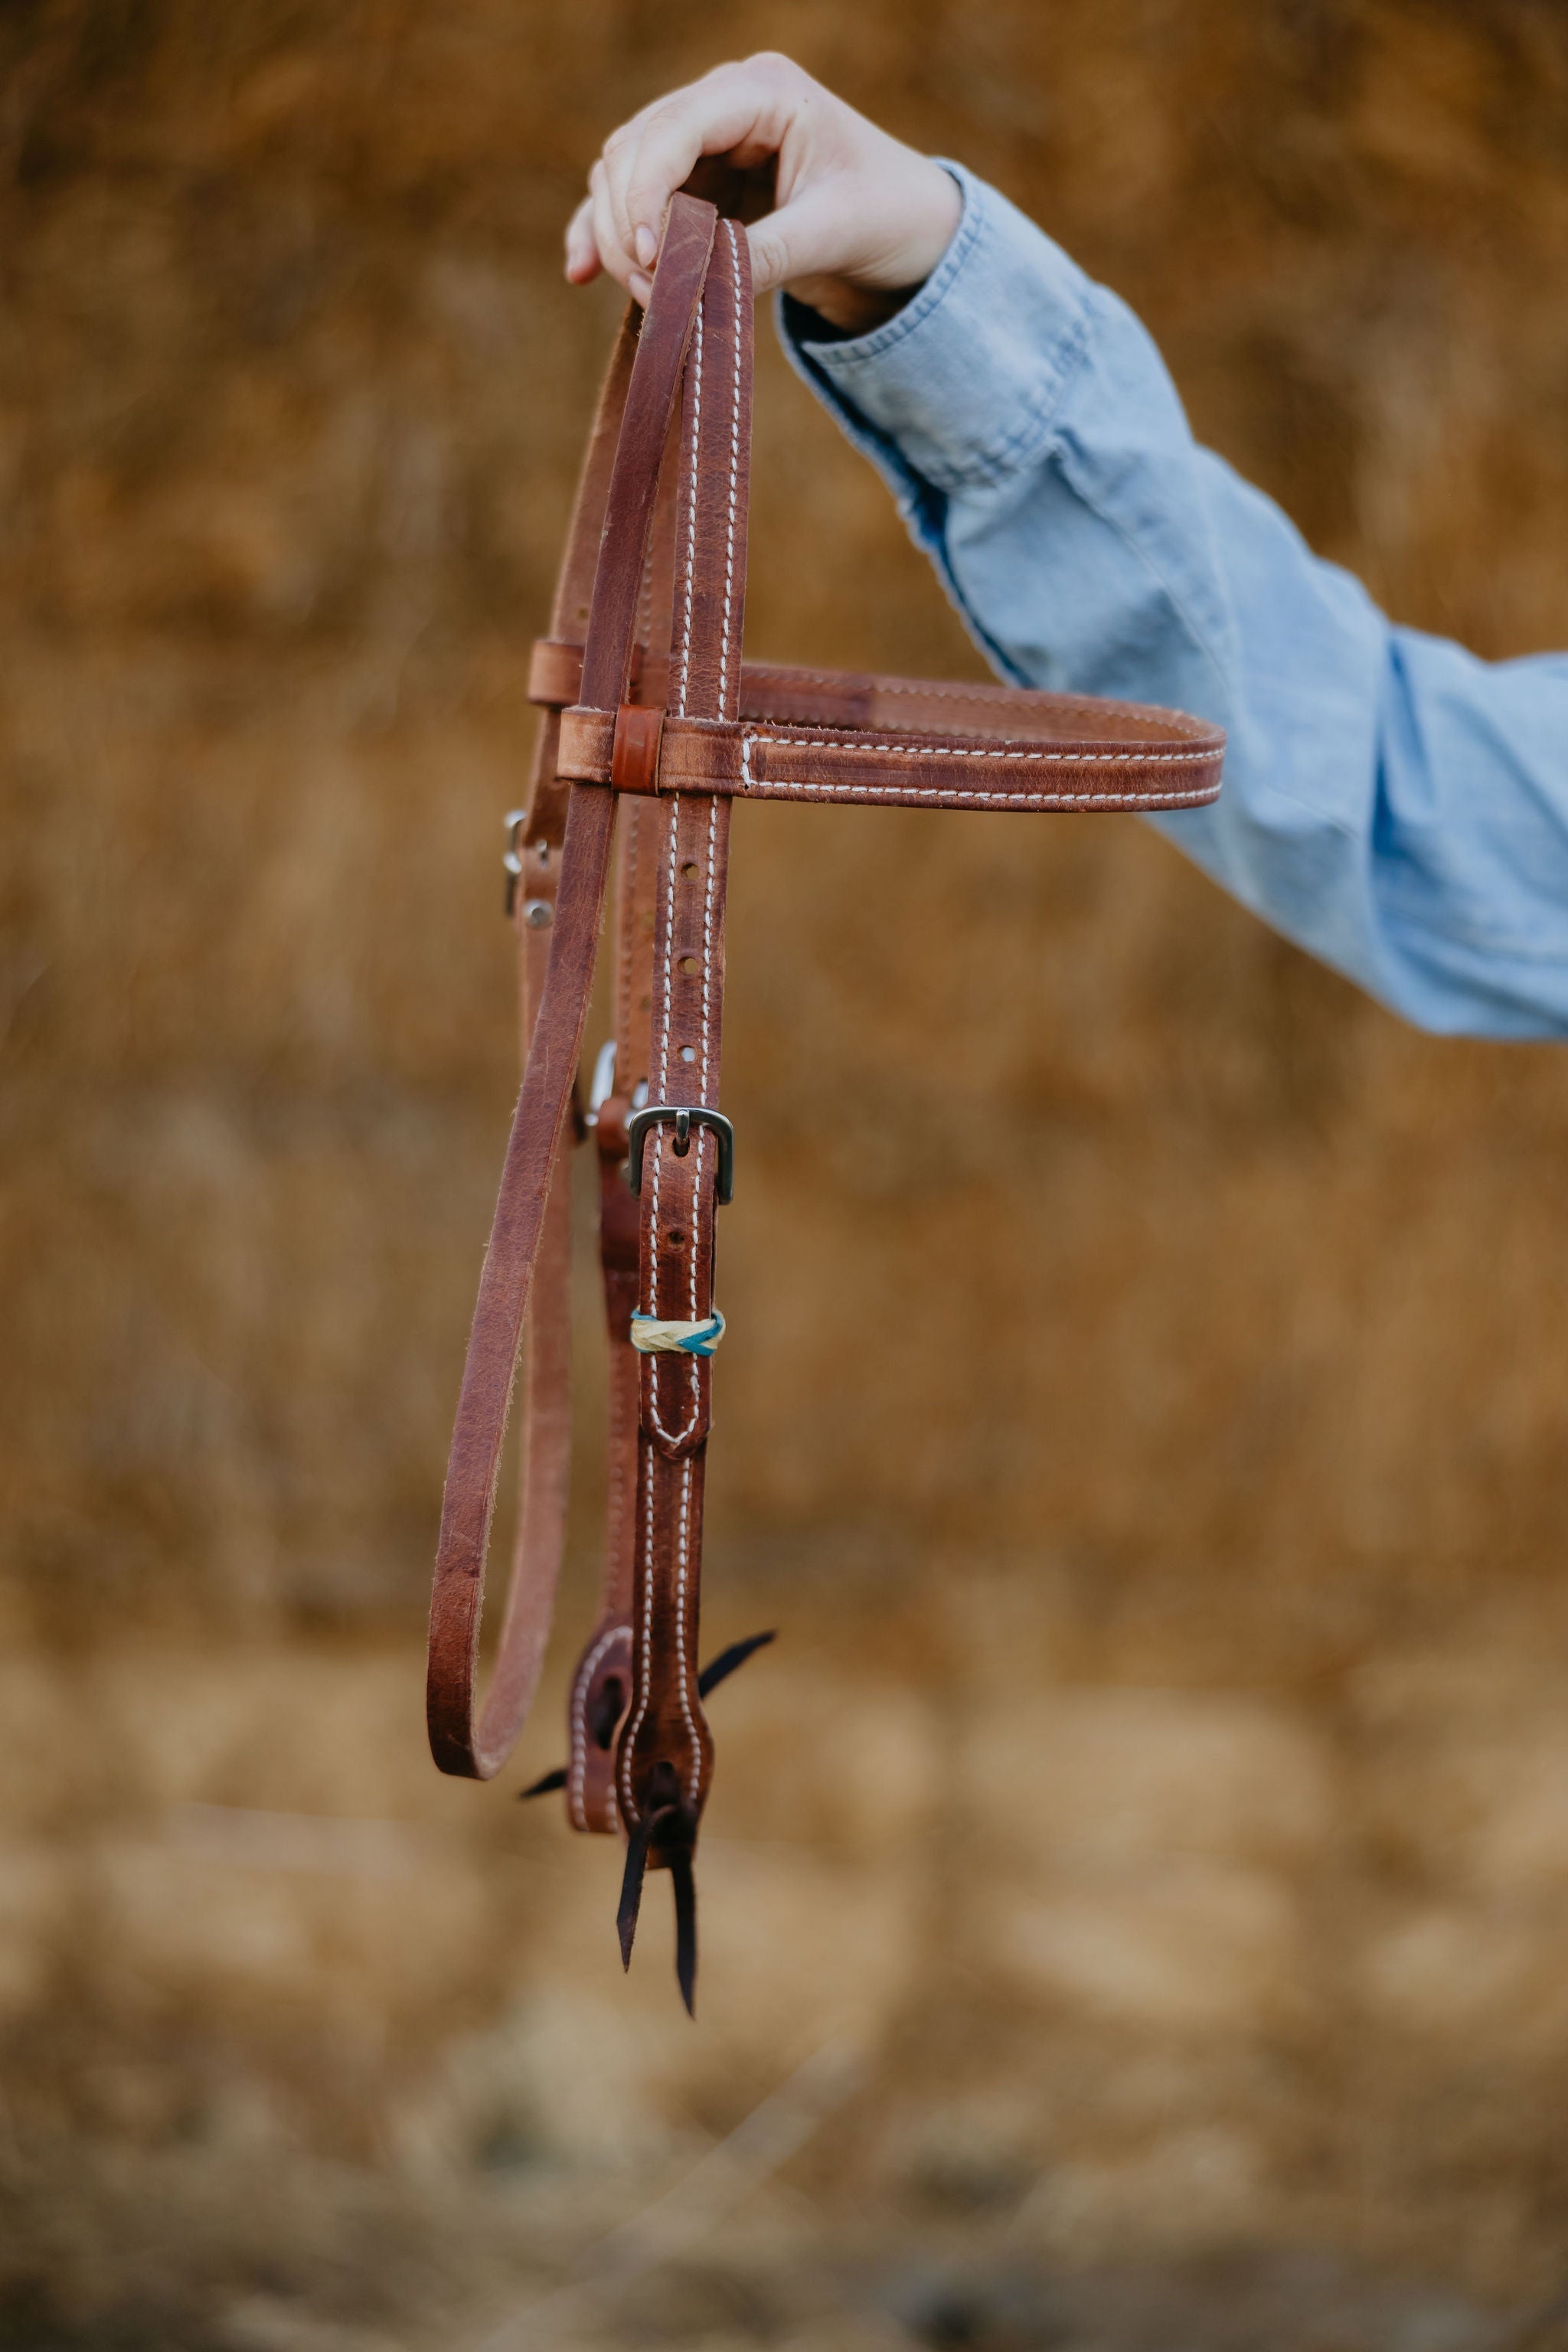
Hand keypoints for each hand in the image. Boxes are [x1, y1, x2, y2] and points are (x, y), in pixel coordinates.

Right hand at [565, 54, 962, 335]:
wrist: (911, 236)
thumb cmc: (889, 216)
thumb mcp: (835, 233)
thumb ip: (766, 253)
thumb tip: (691, 286)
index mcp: (764, 91)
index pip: (675, 126)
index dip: (646, 189)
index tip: (646, 257)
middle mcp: (724, 105)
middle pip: (633, 148)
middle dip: (627, 222)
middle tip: (651, 292)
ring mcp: (704, 143)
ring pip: (622, 175)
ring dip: (617, 236)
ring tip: (648, 298)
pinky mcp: (695, 186)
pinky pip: (632, 205)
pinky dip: (605, 237)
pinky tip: (580, 273)